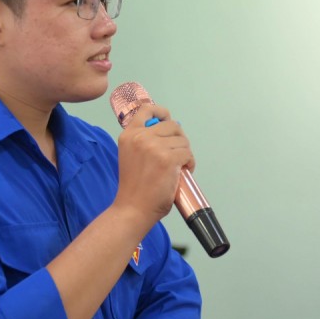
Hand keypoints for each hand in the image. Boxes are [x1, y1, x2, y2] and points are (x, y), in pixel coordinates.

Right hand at [114, 103, 194, 228]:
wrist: (133, 208)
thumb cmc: (134, 187)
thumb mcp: (132, 155)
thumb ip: (144, 141)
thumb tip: (170, 131)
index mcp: (129, 134)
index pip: (147, 110)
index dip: (162, 113)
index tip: (168, 120)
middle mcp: (141, 137)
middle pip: (172, 126)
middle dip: (179, 139)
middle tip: (177, 155)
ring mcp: (155, 147)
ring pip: (183, 141)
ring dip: (185, 154)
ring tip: (178, 167)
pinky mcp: (168, 159)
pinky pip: (188, 154)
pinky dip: (190, 163)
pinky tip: (182, 172)